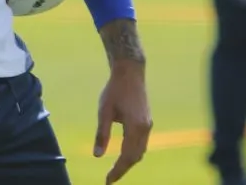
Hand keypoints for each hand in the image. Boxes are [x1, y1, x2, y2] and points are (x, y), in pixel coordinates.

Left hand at [94, 59, 152, 182]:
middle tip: (109, 178)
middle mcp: (145, 128)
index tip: (107, 181)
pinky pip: (142, 143)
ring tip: (115, 169)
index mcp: (135, 127)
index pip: (127, 157)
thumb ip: (101, 134)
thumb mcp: (104, 111)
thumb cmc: (114, 90)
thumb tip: (97, 155)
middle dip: (123, 169)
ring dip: (129, 161)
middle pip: (136, 157)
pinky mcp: (147, 121)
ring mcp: (148, 125)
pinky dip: (133, 152)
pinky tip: (124, 154)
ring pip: (141, 151)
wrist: (130, 72)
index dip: (118, 171)